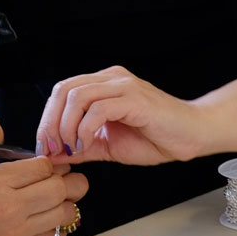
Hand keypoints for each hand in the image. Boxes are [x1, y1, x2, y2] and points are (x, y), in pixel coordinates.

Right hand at [0, 158, 86, 235]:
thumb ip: (4, 171)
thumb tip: (35, 168)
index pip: (44, 166)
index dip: (54, 165)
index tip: (56, 166)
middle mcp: (10, 205)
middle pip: (61, 188)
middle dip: (71, 183)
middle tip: (71, 182)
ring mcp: (15, 231)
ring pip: (63, 213)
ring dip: (64, 205)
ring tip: (56, 202)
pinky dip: (48, 227)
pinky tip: (38, 222)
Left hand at [35, 66, 206, 165]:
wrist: (192, 136)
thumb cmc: (155, 137)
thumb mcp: (107, 145)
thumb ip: (80, 147)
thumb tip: (53, 155)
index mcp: (102, 85)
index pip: (61, 92)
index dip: (46, 119)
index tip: (44, 147)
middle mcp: (110, 79)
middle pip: (63, 90)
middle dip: (50, 122)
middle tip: (51, 148)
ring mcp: (122, 86)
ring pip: (77, 95)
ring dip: (66, 126)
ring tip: (71, 148)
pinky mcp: (134, 99)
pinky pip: (98, 109)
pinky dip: (85, 129)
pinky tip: (86, 144)